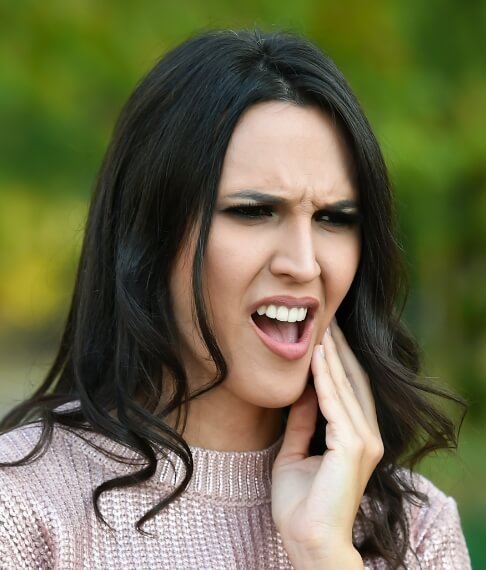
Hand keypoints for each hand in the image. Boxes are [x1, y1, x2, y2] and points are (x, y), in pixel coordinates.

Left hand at [271, 317, 383, 563]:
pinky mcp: (353, 446)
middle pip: (353, 381)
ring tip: (321, 328)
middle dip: (339, 350)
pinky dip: (324, 377)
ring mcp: (363, 441)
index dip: (337, 361)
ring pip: (345, 387)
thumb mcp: (297, 452)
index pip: (348, 390)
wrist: (307, 540)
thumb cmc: (300, 505)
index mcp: (356, 439)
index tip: (324, 335)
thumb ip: (303, 422)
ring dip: (332, 356)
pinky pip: (335, 402)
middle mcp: (367, 436)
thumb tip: (300, 393)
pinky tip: (316, 355)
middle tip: (327, 320)